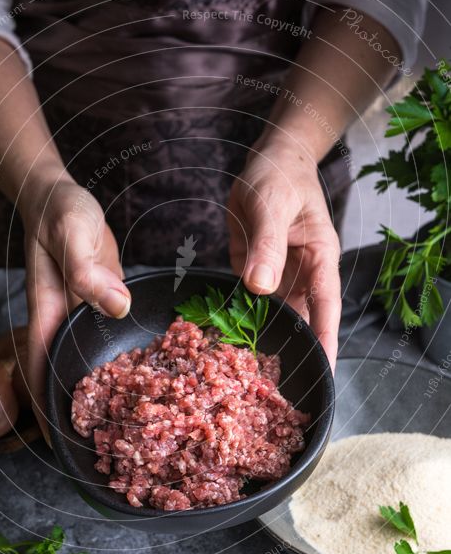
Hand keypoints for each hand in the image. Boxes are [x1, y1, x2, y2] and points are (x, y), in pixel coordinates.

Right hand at [20, 177, 129, 439]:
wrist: (61, 196)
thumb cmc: (61, 212)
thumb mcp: (73, 233)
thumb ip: (88, 269)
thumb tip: (117, 306)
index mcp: (49, 312)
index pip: (42, 368)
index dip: (49, 405)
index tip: (62, 441)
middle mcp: (65, 321)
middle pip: (68, 373)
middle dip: (84, 409)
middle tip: (114, 445)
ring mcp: (84, 315)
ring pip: (92, 361)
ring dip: (109, 388)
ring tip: (140, 424)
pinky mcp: (103, 304)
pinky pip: (113, 339)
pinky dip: (128, 358)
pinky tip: (157, 371)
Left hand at [227, 140, 341, 368]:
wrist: (266, 161)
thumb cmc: (279, 176)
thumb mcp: (272, 206)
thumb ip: (267, 246)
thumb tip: (259, 288)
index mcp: (319, 260)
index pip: (326, 309)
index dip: (325, 342)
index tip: (324, 375)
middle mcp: (300, 274)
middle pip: (301, 321)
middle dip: (293, 353)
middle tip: (281, 393)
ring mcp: (276, 275)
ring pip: (273, 316)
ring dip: (263, 341)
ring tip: (250, 379)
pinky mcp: (253, 272)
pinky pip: (247, 303)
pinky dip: (238, 322)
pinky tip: (226, 345)